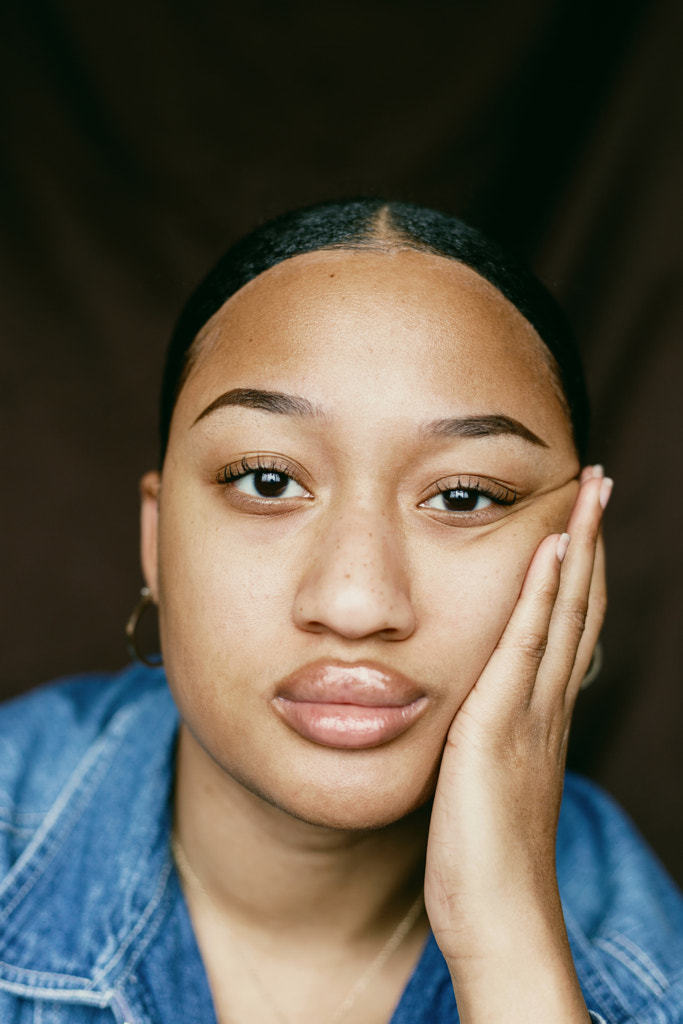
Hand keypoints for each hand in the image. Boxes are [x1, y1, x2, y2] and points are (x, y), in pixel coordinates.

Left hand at [424, 466, 609, 1021]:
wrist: (497, 913)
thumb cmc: (483, 857)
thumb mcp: (488, 780)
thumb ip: (489, 738)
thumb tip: (474, 711)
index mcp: (542, 713)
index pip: (570, 624)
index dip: (579, 568)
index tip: (580, 518)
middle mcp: (547, 702)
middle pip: (580, 604)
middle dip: (589, 539)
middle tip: (598, 482)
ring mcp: (531, 710)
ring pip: (565, 611)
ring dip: (578, 546)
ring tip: (587, 490)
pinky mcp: (501, 723)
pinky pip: (526, 644)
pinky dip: (544, 592)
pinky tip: (549, 547)